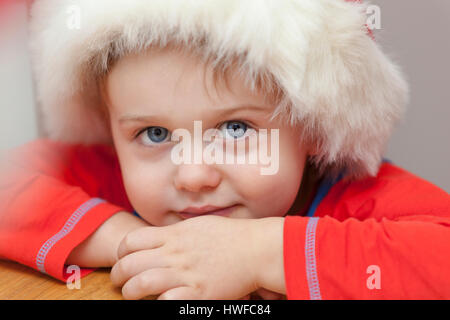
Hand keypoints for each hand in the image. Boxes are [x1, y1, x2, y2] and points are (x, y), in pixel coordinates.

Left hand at [110, 215, 284, 299]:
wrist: (256, 248)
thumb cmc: (229, 236)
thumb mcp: (197, 225)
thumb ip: (175, 232)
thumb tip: (158, 239)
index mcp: (173, 235)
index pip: (130, 241)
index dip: (120, 252)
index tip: (124, 259)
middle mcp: (175, 253)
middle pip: (129, 263)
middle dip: (117, 275)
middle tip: (119, 281)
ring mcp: (185, 274)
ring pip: (140, 283)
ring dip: (130, 292)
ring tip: (132, 295)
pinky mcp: (198, 293)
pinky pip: (166, 302)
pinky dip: (158, 304)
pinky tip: (160, 303)